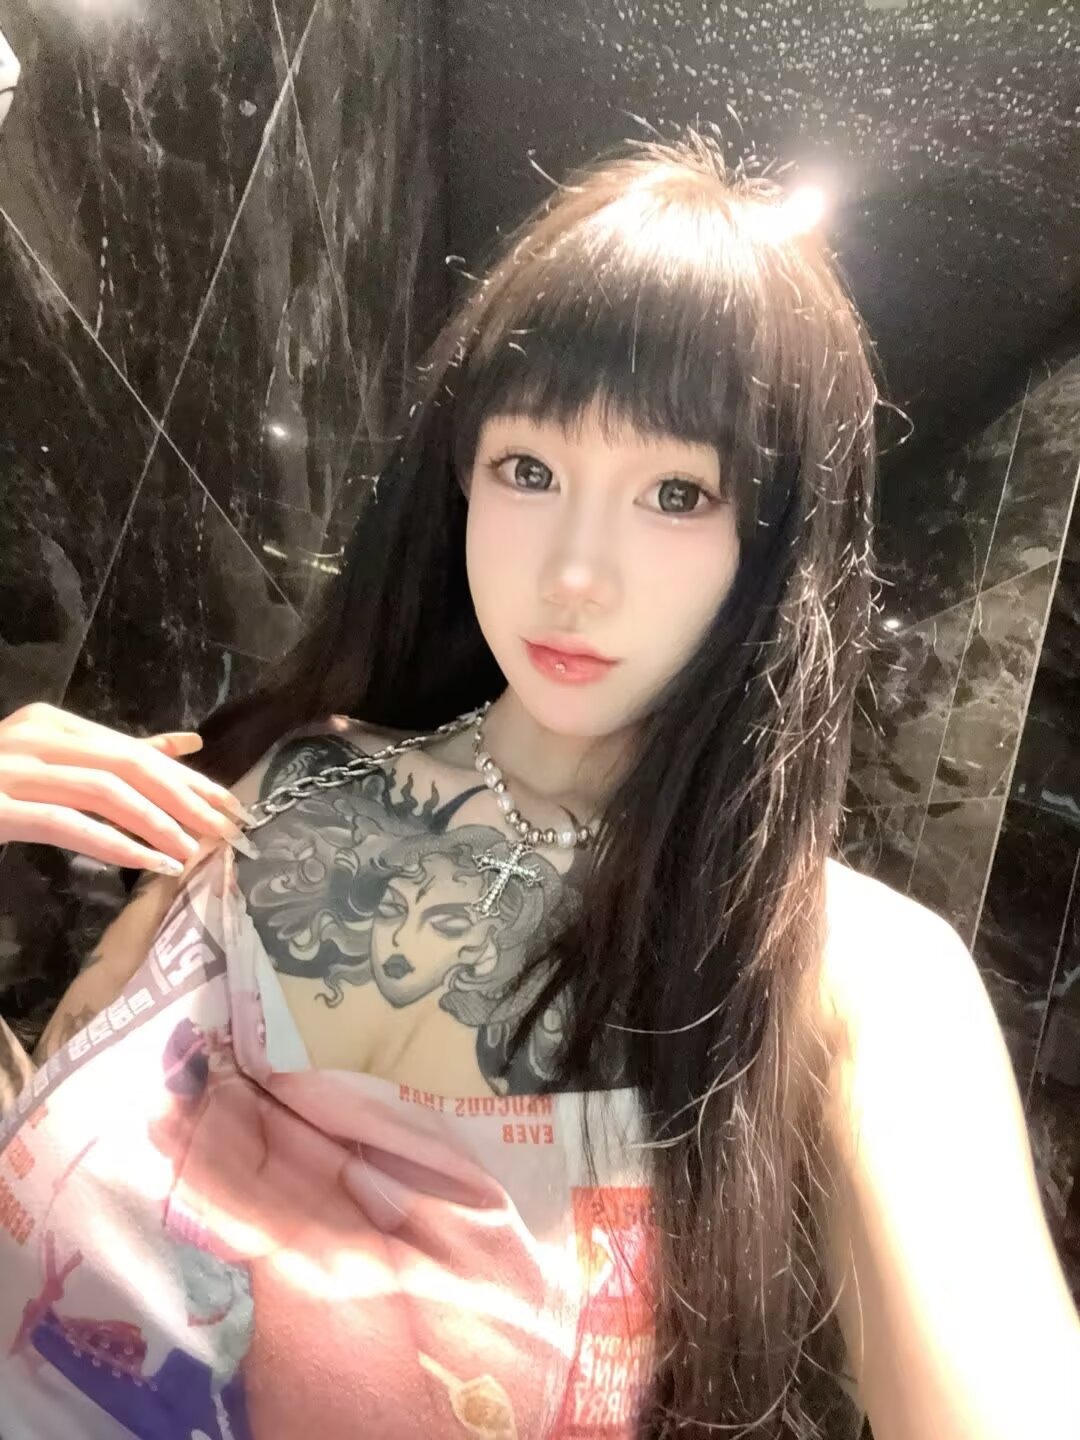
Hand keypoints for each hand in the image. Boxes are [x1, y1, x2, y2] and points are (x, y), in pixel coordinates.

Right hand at [0, 701, 255, 876]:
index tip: (228, 805)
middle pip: (126, 765)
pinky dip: (115, 844)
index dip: (186, 779)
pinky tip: (150, 863)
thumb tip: (187, 746)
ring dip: (156, 822)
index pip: (133, 749)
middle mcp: (32, 736)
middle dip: (182, 799)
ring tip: (193, 851)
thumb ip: (115, 756)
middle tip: (223, 830)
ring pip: (102, 790)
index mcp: (51, 724)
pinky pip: (66, 824)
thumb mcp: (57, 765)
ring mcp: (10, 770)